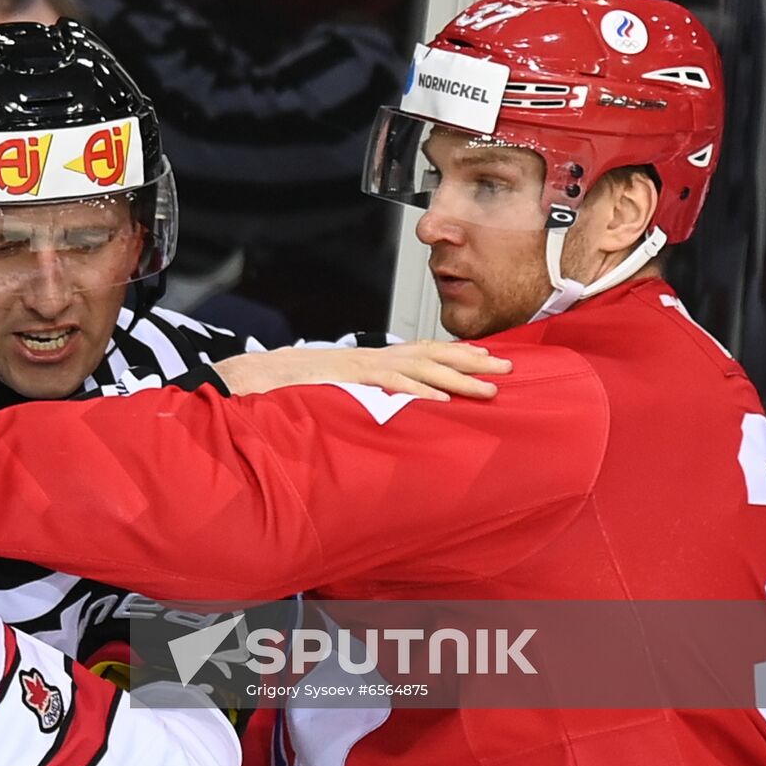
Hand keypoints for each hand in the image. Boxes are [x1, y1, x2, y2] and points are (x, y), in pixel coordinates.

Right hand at [212, 341, 510, 399]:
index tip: (487, 358)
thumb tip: (385, 414)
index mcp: (372, 359)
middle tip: (507, 369)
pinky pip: (390, 385)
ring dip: (457, 377)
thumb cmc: (295, 388)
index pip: (422, 352)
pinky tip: (443, 402)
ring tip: (488, 389)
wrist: (258, 377)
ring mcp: (363, 367)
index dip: (456, 354)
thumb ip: (365, 397)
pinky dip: (418, 392)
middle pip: (431, 354)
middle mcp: (373, 358)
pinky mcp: (351, 379)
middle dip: (471, 361)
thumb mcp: (339, 390)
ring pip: (419, 368)